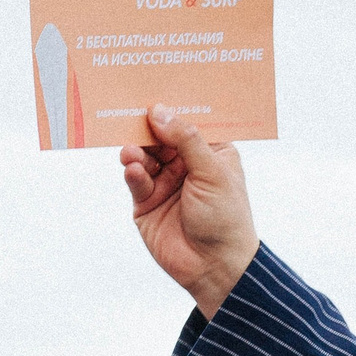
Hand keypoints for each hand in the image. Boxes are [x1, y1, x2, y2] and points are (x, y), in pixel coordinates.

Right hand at [119, 104, 257, 317]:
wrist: (214, 267)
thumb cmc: (226, 218)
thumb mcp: (212, 173)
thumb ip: (186, 140)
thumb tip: (160, 111)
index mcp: (211, 153)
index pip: (189, 123)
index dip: (174, 108)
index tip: (155, 88)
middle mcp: (186, 164)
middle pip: (161, 136)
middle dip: (147, 126)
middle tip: (129, 112)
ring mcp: (164, 182)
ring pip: (144, 155)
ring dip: (136, 151)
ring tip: (131, 152)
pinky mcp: (145, 202)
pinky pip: (135, 179)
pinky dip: (132, 172)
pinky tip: (133, 170)